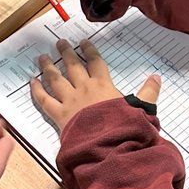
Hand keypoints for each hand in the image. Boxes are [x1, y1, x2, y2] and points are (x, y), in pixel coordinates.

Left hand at [30, 39, 160, 132]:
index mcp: (103, 85)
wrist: (108, 145)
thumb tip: (157, 77)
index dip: (89, 50)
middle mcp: (84, 89)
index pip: (95, 62)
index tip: (83, 42)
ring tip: (42, 57)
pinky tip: (31, 82)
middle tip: (59, 43)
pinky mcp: (59, 115)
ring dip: (48, 67)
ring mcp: (69, 101)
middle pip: (73, 66)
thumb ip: (148, 93)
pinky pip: (44, 100)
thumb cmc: (125, 127)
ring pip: (55, 79)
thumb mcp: (142, 108)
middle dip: (66, 53)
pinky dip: (37, 90)